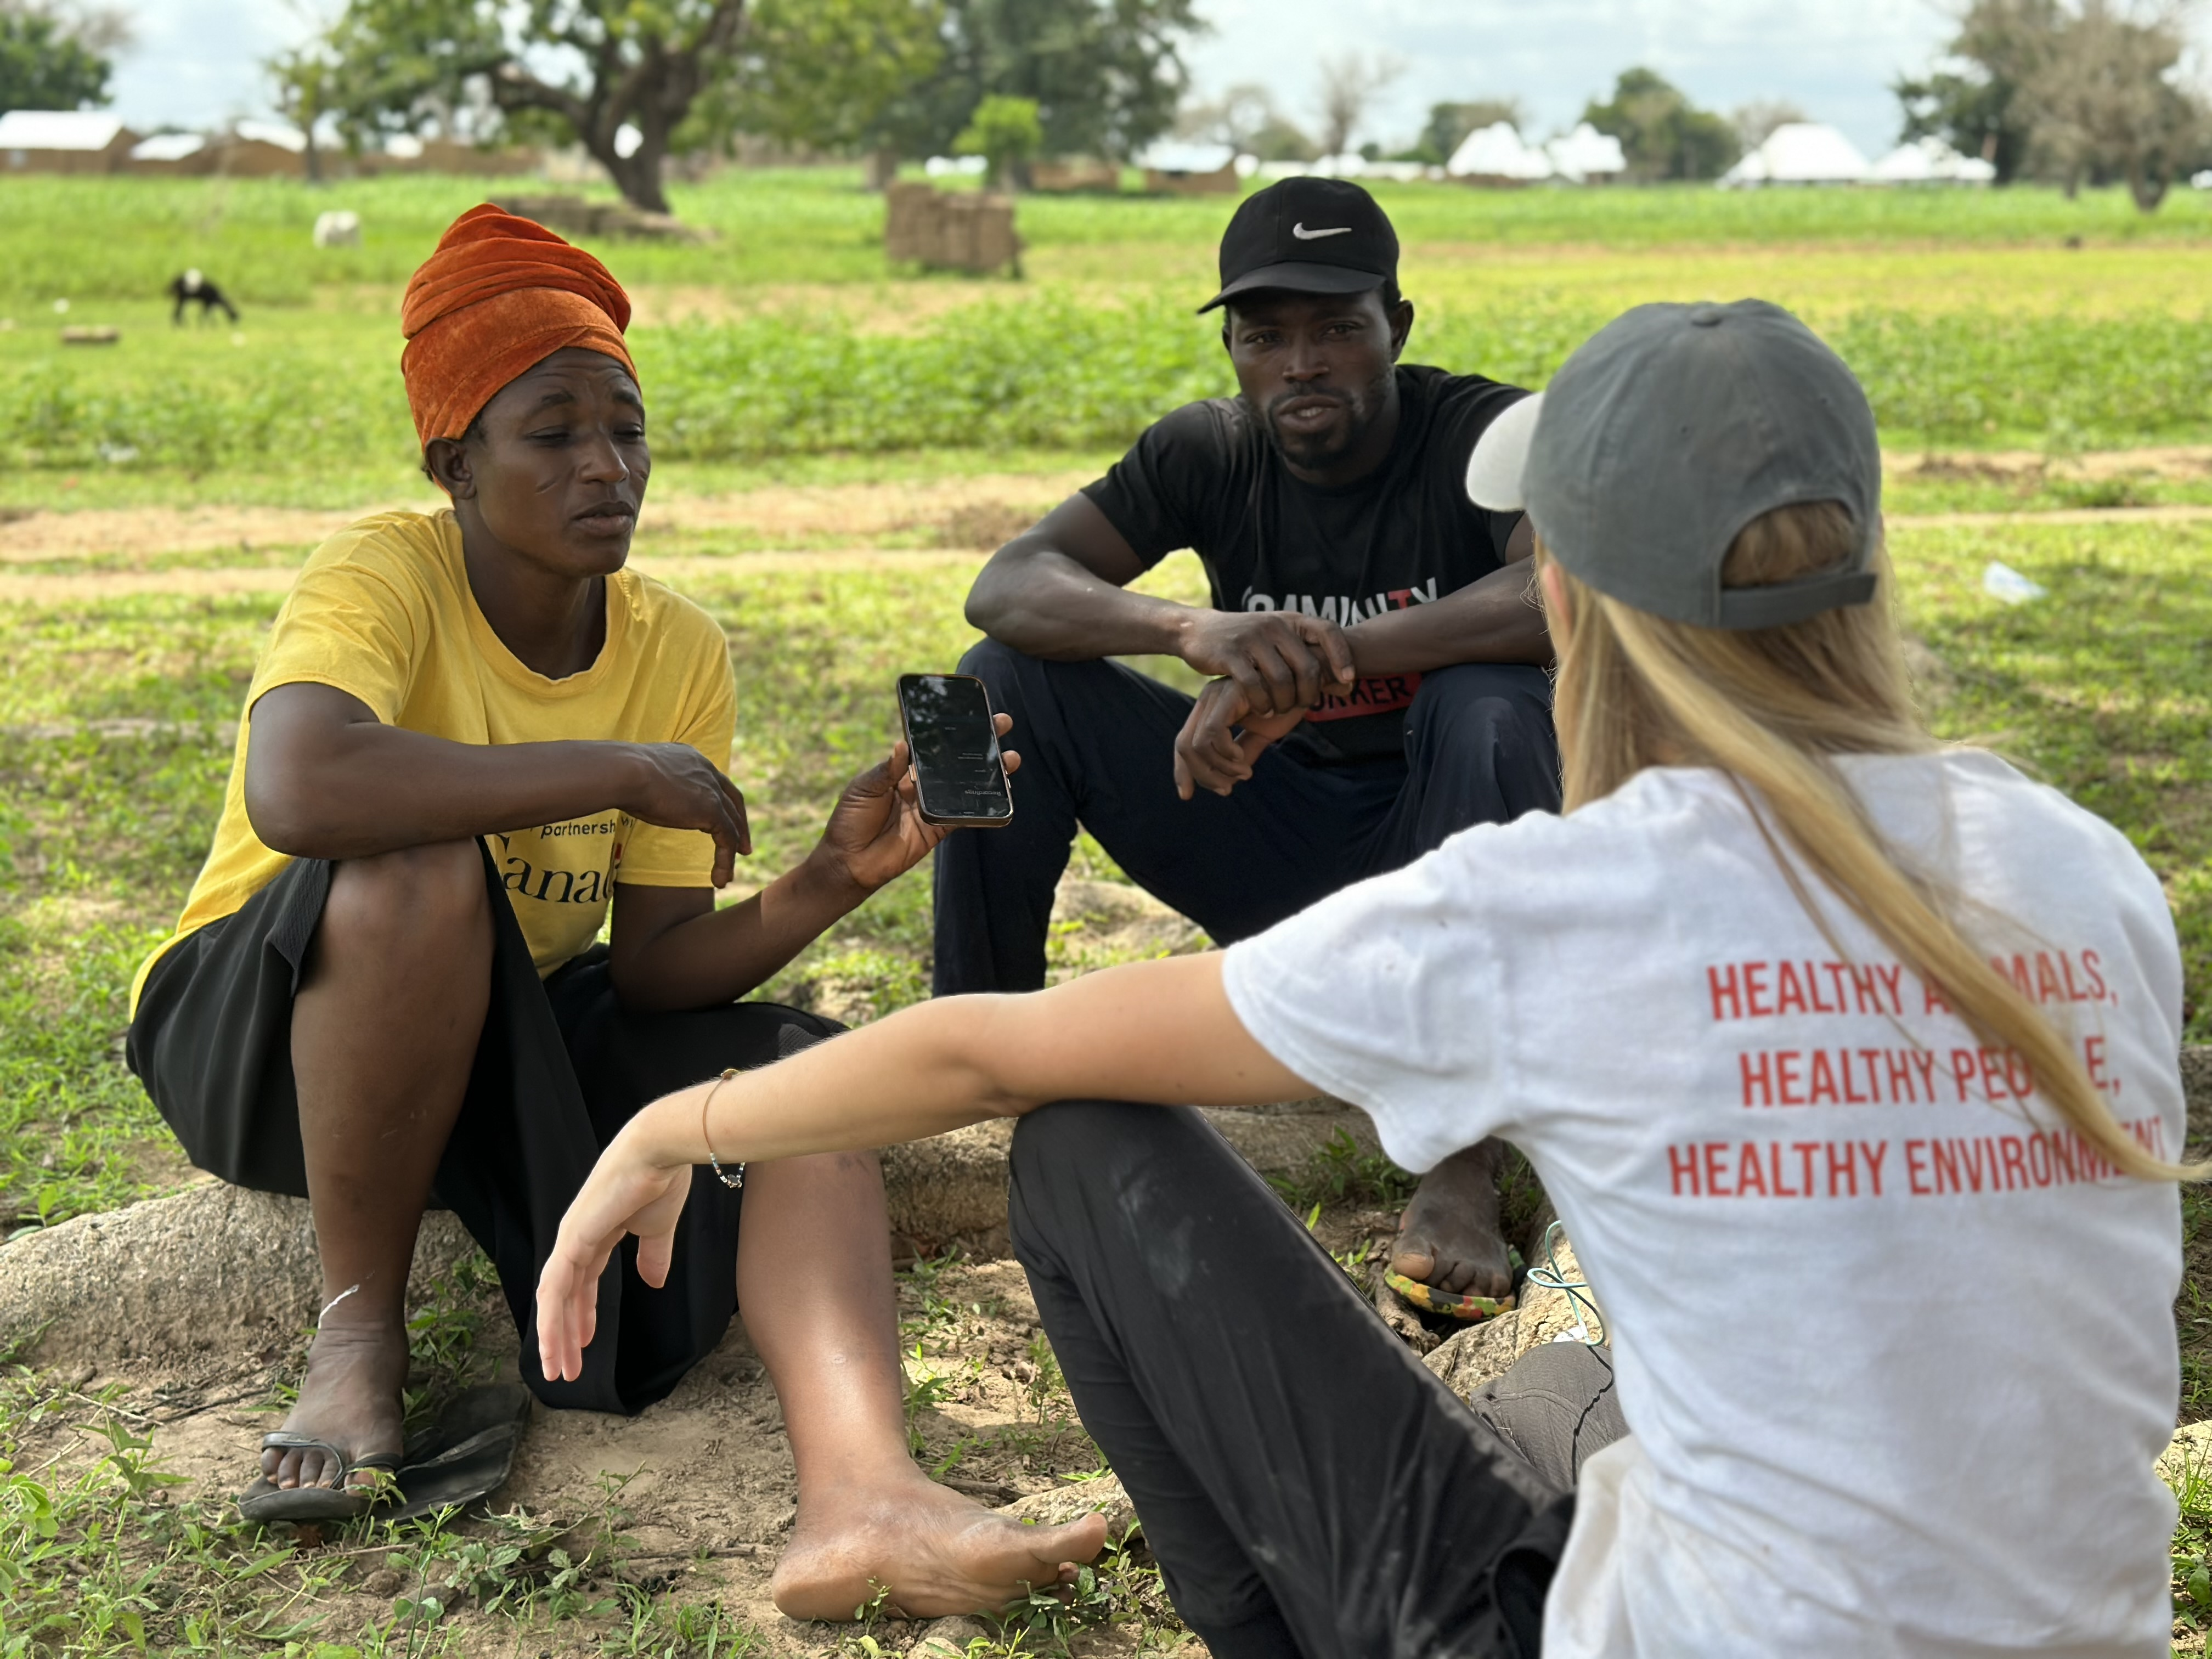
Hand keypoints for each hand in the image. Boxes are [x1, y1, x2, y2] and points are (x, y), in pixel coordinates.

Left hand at [535, 1119, 694, 1383]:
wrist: (661, 1150)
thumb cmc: (663, 1178)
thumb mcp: (658, 1227)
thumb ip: (653, 1255)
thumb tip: (654, 1283)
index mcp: (597, 1232)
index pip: (583, 1281)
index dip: (584, 1313)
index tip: (587, 1342)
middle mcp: (577, 1237)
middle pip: (564, 1295)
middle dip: (565, 1334)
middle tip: (567, 1369)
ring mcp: (571, 1238)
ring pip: (554, 1298)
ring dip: (555, 1336)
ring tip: (559, 1370)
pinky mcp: (573, 1239)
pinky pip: (556, 1288)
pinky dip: (553, 1319)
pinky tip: (557, 1344)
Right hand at [621, 743, 751, 885]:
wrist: (625, 772)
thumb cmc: (621, 774)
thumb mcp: (642, 777)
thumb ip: (653, 785)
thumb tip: (641, 794)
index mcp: (691, 759)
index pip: (714, 781)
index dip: (721, 802)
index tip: (723, 820)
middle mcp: (706, 770)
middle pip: (733, 800)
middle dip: (740, 825)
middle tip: (743, 848)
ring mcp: (711, 789)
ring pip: (732, 824)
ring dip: (732, 851)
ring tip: (727, 876)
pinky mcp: (712, 809)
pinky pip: (727, 839)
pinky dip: (726, 861)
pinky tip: (720, 879)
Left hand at [807, 714, 1021, 894]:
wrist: (848, 862)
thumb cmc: (849, 820)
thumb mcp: (863, 788)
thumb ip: (887, 769)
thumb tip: (903, 745)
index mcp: (902, 770)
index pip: (931, 745)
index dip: (950, 730)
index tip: (971, 713)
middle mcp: (921, 786)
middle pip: (955, 762)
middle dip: (981, 744)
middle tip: (1003, 725)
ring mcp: (931, 807)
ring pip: (965, 787)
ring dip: (990, 774)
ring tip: (1011, 759)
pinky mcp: (937, 829)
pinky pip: (963, 817)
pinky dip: (982, 809)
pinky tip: (1002, 795)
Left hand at [1174, 678, 1306, 799]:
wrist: (1307, 679)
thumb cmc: (1286, 703)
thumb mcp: (1261, 735)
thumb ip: (1242, 755)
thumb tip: (1227, 782)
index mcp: (1210, 708)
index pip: (1184, 743)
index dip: (1182, 771)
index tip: (1186, 795)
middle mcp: (1208, 700)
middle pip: (1185, 747)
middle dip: (1203, 775)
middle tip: (1227, 789)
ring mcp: (1216, 695)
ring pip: (1198, 745)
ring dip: (1220, 768)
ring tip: (1244, 773)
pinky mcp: (1228, 694)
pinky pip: (1213, 732)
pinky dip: (1225, 753)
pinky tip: (1242, 759)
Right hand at [1181, 610, 1354, 716]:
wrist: (1199, 630)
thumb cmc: (1248, 643)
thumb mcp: (1279, 642)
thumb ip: (1309, 659)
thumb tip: (1348, 686)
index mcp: (1290, 620)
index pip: (1328, 631)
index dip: (1343, 656)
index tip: (1348, 681)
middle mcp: (1274, 625)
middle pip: (1307, 666)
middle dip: (1309, 693)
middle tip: (1302, 707)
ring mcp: (1251, 639)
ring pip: (1281, 680)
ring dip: (1284, 703)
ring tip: (1279, 711)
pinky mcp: (1230, 654)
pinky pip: (1253, 685)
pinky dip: (1261, 703)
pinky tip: (1262, 710)